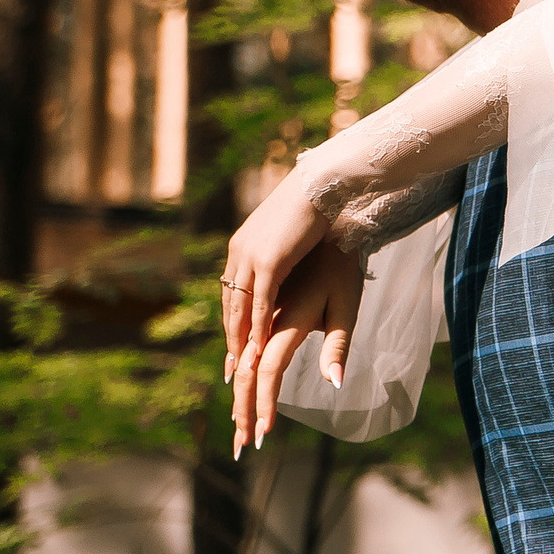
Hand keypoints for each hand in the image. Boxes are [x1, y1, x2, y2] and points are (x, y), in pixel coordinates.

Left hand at [221, 170, 332, 384]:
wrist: (322, 184)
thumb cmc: (316, 204)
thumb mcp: (292, 236)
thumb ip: (282, 253)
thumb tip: (286, 259)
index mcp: (243, 247)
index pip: (233, 293)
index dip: (233, 323)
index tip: (233, 349)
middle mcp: (240, 254)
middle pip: (231, 305)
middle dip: (231, 339)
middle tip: (231, 369)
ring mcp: (251, 257)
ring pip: (241, 307)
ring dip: (240, 339)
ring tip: (242, 367)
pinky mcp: (267, 260)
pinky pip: (260, 302)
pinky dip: (258, 326)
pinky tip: (259, 347)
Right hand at [229, 239, 363, 455]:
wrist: (322, 216)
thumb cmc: (343, 266)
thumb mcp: (347, 306)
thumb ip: (337, 346)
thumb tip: (334, 384)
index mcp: (286, 319)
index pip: (268, 371)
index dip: (265, 403)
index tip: (265, 434)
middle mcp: (262, 313)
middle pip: (244, 369)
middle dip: (243, 408)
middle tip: (243, 445)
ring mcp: (254, 301)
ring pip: (235, 350)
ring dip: (235, 388)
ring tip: (237, 419)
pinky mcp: (253, 292)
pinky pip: (237, 331)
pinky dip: (235, 357)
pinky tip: (234, 370)